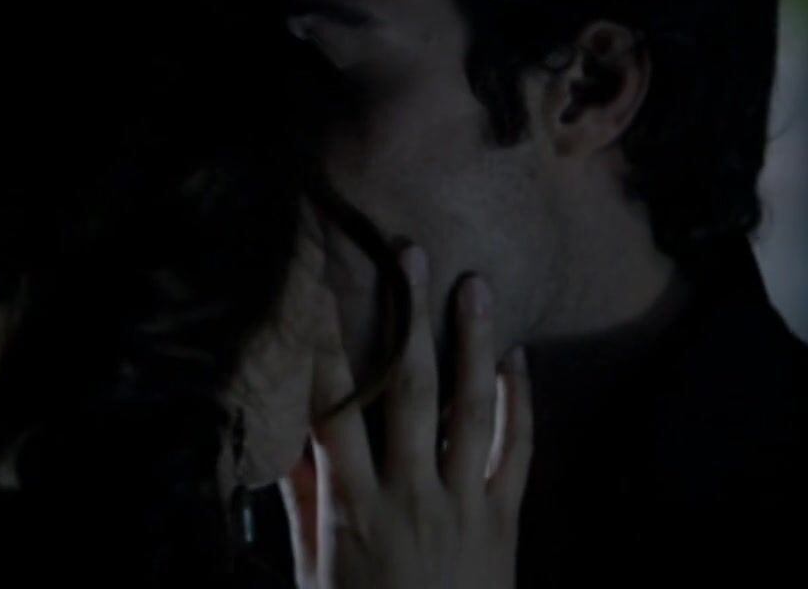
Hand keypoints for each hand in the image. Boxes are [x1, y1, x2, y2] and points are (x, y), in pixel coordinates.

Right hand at [280, 245, 533, 588]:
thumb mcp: (315, 574)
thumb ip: (305, 505)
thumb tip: (288, 441)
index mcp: (354, 507)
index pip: (334, 408)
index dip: (324, 344)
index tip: (317, 289)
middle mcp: (412, 494)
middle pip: (410, 389)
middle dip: (407, 315)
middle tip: (409, 252)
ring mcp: (465, 505)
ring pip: (472, 408)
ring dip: (473, 341)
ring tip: (475, 284)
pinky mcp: (505, 521)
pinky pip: (518, 451)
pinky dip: (519, 402)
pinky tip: (516, 358)